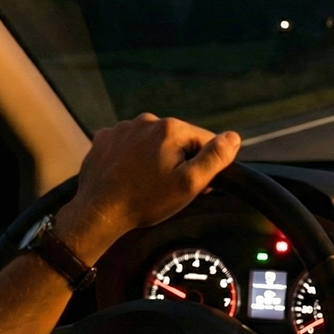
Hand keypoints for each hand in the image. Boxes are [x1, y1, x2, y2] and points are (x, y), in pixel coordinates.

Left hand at [54, 114, 240, 260]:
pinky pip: (128, 145)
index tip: (196, 184)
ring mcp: (122, 129)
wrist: (99, 212)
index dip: (204, 164)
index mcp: (170, 129)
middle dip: (178, 160)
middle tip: (170, 188)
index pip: (203, 140)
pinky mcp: (105, 139)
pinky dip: (132, 158)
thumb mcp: (189, 183)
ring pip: (151, 142)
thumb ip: (215, 158)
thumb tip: (233, 137)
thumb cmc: (146, 200)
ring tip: (147, 184)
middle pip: (176, 140)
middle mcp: (146, 121)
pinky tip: (129, 176)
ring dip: (154, 158)